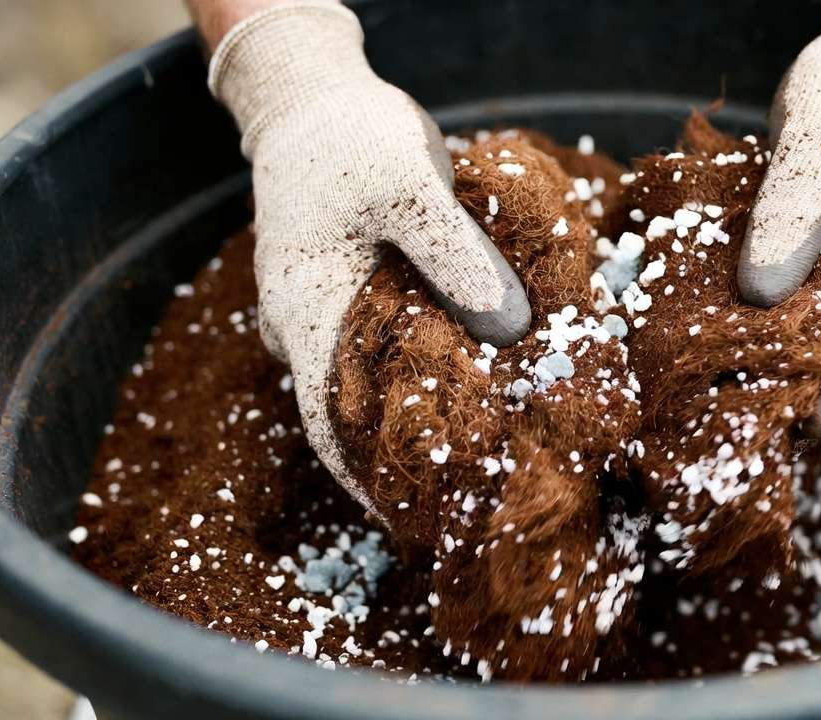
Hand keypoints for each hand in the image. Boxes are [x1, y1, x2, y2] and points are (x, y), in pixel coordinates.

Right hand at [208, 1, 529, 492]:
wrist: (315, 101)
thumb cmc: (353, 138)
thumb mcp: (410, 185)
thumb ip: (456, 257)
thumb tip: (513, 332)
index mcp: (308, 312)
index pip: (329, 420)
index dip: (368, 479)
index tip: (417, 519)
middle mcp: (309, 327)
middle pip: (353, 412)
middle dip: (405, 456)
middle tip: (471, 494)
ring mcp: (328, 314)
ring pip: (371, 383)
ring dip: (417, 415)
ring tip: (484, 450)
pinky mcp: (354, 298)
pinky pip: (385, 349)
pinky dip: (424, 370)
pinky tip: (476, 379)